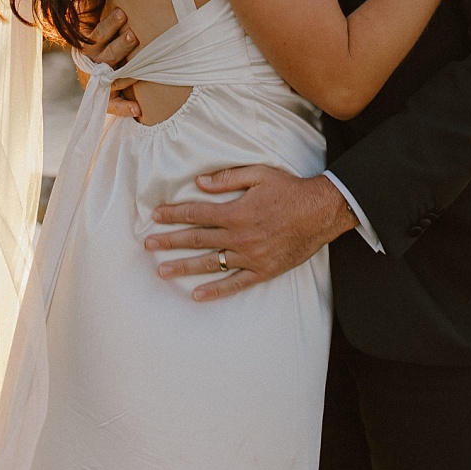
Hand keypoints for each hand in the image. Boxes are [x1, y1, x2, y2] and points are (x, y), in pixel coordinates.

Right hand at [78, 0, 145, 120]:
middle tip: (135, 35)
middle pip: (105, 56)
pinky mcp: (106, 99)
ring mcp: (98, 82)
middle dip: (120, 45)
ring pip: (112, 77)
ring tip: (142, 69)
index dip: (109, 25)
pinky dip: (124, 108)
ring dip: (126, 73)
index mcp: (88, 46)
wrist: (94, 72)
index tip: (123, 13)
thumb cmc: (100, 39)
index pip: (96, 35)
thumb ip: (89, 5)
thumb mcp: (90, 20)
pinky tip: (138, 109)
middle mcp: (92, 65)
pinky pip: (113, 105)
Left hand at [146, 165, 355, 301]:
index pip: (196, 214)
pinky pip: (235, 283)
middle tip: (148, 245)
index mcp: (236, 212)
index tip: (155, 216)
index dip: (174, 214)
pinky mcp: (263, 270)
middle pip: (196, 240)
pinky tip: (197, 295)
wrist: (322, 212)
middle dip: (170, 241)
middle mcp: (239, 236)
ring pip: (210, 263)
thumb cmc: (291, 190)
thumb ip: (228, 178)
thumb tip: (199, 183)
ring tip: (162, 271)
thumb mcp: (261, 174)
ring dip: (184, 267)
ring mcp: (250, 256)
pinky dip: (216, 290)